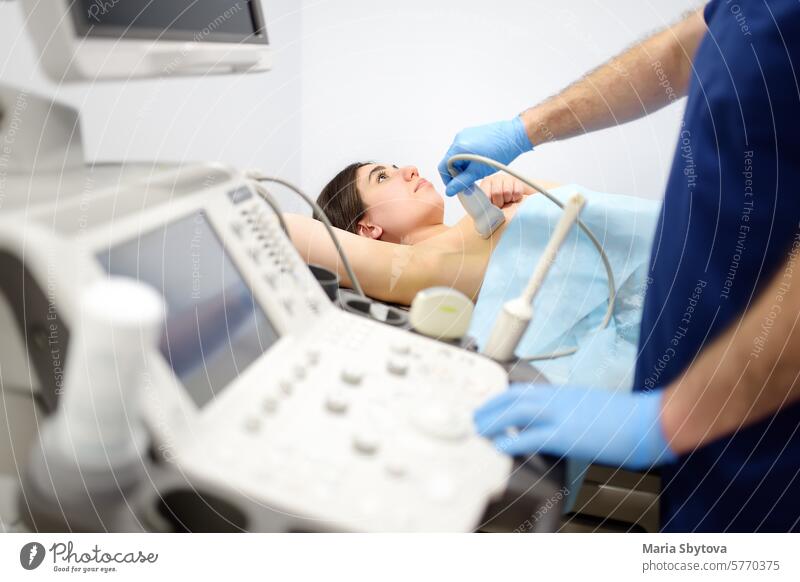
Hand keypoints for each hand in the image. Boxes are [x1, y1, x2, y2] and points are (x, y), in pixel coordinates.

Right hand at [439, 116, 532, 196]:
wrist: (515, 135)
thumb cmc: (500, 151)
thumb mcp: (478, 171)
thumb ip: (462, 182)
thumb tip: (450, 191)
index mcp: (458, 147)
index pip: (443, 166)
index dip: (448, 180)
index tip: (456, 187)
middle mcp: (459, 138)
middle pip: (450, 161)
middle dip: (457, 173)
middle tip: (468, 181)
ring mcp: (465, 134)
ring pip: (458, 155)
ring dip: (463, 166)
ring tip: (476, 171)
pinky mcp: (472, 133)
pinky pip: (465, 148)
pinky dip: (468, 158)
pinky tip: (480, 162)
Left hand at [474, 384, 676, 469]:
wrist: (649, 420)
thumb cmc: (625, 418)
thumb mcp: (590, 406)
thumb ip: (567, 411)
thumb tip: (552, 425)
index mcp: (563, 393)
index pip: (523, 390)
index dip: (501, 398)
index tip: (488, 405)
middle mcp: (558, 399)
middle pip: (513, 398)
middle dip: (490, 407)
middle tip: (475, 417)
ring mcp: (562, 415)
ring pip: (516, 413)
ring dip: (493, 421)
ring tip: (478, 429)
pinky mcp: (568, 435)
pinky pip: (532, 437)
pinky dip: (512, 441)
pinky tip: (499, 446)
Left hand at [479, 173, 529, 207]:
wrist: (513, 198)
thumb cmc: (498, 201)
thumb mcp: (489, 202)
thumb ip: (483, 203)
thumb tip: (479, 209)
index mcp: (486, 183)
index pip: (486, 194)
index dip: (490, 203)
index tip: (492, 206)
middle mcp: (495, 178)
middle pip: (496, 192)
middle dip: (499, 202)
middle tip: (500, 204)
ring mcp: (507, 178)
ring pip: (507, 192)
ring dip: (507, 199)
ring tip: (506, 200)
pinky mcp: (517, 181)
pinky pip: (517, 192)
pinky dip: (515, 198)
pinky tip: (513, 197)